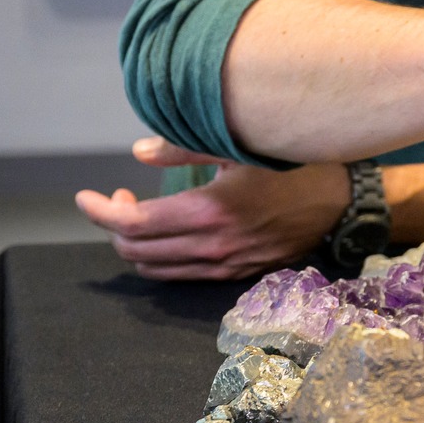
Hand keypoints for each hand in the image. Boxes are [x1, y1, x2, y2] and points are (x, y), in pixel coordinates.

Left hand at [74, 137, 352, 280]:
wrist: (339, 204)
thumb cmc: (291, 166)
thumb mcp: (240, 148)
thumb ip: (186, 149)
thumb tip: (139, 152)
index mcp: (208, 212)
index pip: (132, 225)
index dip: (99, 212)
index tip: (84, 196)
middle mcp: (211, 246)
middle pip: (135, 252)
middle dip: (115, 226)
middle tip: (123, 198)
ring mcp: (223, 266)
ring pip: (154, 269)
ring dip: (136, 244)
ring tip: (143, 215)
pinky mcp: (234, 275)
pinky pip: (181, 275)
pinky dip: (161, 256)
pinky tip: (171, 233)